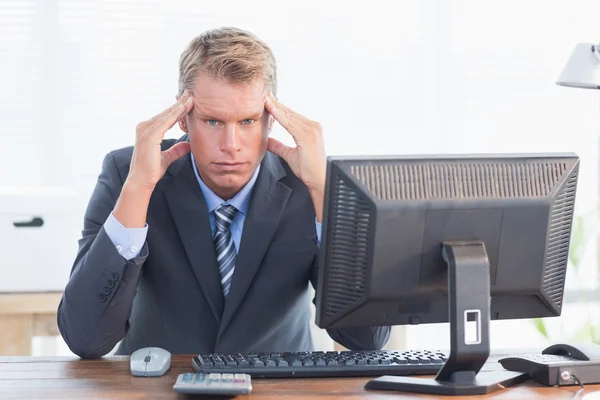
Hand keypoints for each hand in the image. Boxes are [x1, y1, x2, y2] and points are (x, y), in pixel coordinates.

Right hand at [126, 90, 193, 190]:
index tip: (188, 101)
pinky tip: (184, 108)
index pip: (165, 117)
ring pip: (166, 115)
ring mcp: (145, 130)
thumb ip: (176, 150)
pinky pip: (165, 122)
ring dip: (179, 106)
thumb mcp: (166, 158)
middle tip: (190, 93)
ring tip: (190, 98)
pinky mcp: (149, 136)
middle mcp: (144, 127)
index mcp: (147, 131)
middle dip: (179, 103)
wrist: (142, 181)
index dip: (177, 109)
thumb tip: (187, 145)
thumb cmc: (151, 170)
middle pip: (166, 113)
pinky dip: (175, 114)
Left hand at [265, 91, 325, 220]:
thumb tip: (268, 141)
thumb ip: (279, 147)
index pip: (291, 116)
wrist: (319, 180)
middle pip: (290, 113)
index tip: (268, 100)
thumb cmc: (309, 170)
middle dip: (276, 103)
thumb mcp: (290, 155)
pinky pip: (290, 123)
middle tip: (265, 94)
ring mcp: (312, 130)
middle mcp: (313, 126)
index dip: (279, 108)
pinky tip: (271, 109)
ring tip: (265, 98)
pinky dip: (279, 115)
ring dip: (276, 107)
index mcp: (310, 130)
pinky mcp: (308, 135)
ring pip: (289, 115)